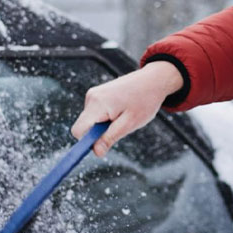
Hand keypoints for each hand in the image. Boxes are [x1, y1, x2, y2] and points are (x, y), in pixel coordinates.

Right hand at [69, 60, 183, 156]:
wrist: (153, 80)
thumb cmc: (145, 101)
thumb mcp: (130, 123)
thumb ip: (110, 138)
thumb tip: (96, 152)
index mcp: (98, 104)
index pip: (79, 130)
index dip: (87, 142)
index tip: (101, 147)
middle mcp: (91, 97)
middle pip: (84, 126)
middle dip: (98, 133)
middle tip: (119, 128)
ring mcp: (93, 94)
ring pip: (90, 121)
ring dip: (103, 125)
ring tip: (123, 116)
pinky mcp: (97, 94)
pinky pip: (95, 114)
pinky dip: (105, 118)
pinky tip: (121, 111)